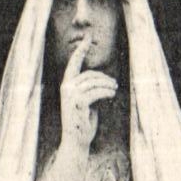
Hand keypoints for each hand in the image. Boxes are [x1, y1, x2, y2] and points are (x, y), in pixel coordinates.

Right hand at [58, 37, 117, 156]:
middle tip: (114, 84)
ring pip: (94, 82)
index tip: (88, 37)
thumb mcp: (86, 103)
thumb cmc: (83, 124)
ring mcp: (71, 95)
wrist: (76, 142)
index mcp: (66, 86)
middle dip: (104, 78)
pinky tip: (112, 95)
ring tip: (114, 90)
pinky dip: (107, 92)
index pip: (74, 64)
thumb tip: (103, 80)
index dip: (81, 50)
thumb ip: (90, 90)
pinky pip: (97, 92)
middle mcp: (66, 88)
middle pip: (89, 74)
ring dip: (107, 85)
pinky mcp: (78, 102)